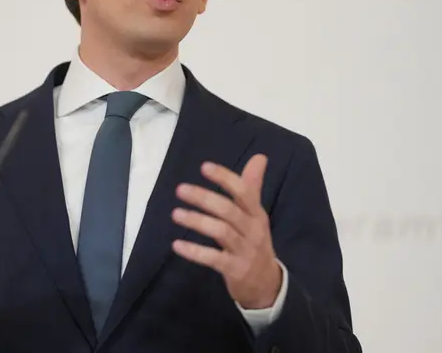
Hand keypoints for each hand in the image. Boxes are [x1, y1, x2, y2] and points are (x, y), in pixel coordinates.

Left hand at [171, 154, 281, 308]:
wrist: (267, 284)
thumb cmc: (254, 242)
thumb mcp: (256, 215)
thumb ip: (252, 186)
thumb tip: (260, 156)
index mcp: (256, 213)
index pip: (244, 191)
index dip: (225, 178)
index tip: (204, 166)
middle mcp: (253, 230)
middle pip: (229, 210)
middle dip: (204, 198)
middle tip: (180, 189)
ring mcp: (245, 251)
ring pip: (221, 232)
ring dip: (197, 221)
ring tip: (175, 214)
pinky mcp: (235, 270)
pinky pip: (213, 259)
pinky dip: (195, 252)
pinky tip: (177, 245)